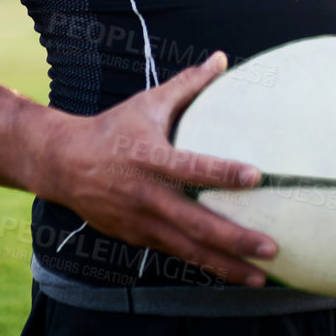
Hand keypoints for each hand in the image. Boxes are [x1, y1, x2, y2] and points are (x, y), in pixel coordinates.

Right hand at [33, 51, 278, 286]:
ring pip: (189, 250)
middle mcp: (147, 195)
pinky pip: (176, 254)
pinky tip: (232, 274)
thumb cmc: (113, 129)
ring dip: (226, 265)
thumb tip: (222, 58)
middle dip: (235, 239)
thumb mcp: (148, 103)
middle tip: (272, 247)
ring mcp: (141, 222)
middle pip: (196, 223)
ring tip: (261, 277)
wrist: (62, 164)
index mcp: (150, 158)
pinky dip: (204, 266)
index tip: (257, 176)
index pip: (191, 168)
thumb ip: (188, 85)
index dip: (223, 173)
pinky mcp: (138, 238)